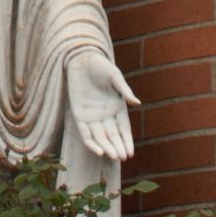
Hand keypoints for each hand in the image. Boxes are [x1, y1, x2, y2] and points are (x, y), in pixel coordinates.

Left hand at [66, 47, 138, 161]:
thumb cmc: (101, 66)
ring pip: (100, 137)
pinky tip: (98, 151)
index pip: (123, 129)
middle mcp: (105, 115)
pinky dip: (91, 143)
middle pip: (112, 135)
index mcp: (117, 107)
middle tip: (122, 157)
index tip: (130, 154)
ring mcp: (92, 116)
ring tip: (113, 156)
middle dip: (118, 147)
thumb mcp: (115, 77)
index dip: (127, 141)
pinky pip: (85, 133)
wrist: (81, 59)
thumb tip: (137, 103)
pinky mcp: (78, 115)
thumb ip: (125, 91)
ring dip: (106, 147)